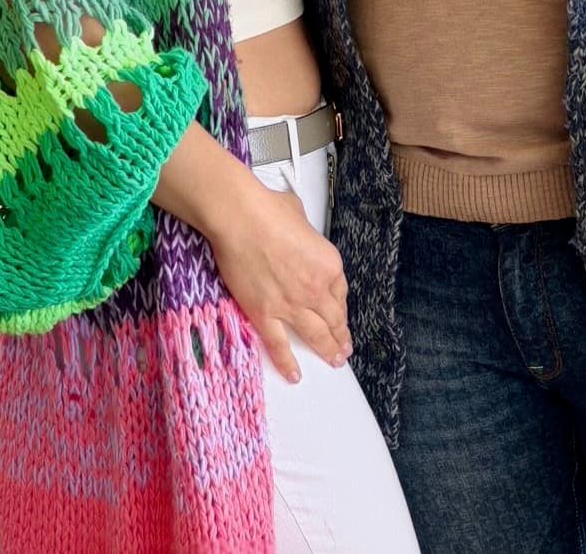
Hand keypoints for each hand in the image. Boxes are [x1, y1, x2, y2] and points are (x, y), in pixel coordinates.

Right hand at [205, 179, 350, 381]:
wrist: (241, 219)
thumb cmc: (268, 211)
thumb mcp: (300, 217)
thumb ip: (305, 236)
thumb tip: (297, 235)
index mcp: (329, 264)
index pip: (340, 291)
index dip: (340, 305)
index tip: (340, 314)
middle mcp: (316, 289)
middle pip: (333, 318)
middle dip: (340, 336)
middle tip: (344, 348)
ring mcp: (291, 305)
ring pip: (315, 335)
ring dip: (326, 350)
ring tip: (333, 361)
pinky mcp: (264, 313)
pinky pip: (279, 345)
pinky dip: (287, 362)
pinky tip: (294, 374)